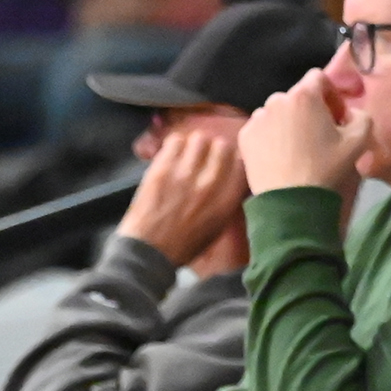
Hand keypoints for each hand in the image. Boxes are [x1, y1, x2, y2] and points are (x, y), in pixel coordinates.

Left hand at [115, 126, 248, 266]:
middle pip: (222, 146)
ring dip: (195, 145)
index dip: (234, 159)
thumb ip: (228, 197)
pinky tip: (172, 155)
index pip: (241, 162)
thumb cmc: (185, 242)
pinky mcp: (162, 170)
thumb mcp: (218, 224)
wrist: (149, 251)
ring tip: (188, 154)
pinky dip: (175, 145)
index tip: (226, 163)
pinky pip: (175, 142)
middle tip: (205, 157)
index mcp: (227, 199)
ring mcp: (185, 175)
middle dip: (215, 150)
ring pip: (199, 139)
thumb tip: (232, 175)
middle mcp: (210, 184)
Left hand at [239, 71, 375, 194]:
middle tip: (318, 134)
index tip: (335, 116)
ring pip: (277, 112)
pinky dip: (271, 135)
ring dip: (289, 122)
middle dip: (309, 110)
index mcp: (305, 96)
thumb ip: (361, 116)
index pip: (318, 77)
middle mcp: (277, 100)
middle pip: (297, 96)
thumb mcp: (360, 140)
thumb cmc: (327, 167)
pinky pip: (261, 128)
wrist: (291, 200)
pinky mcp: (244, 136)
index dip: (330, 94)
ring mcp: (257, 118)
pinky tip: (281, 155)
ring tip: (297, 147)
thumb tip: (349, 113)